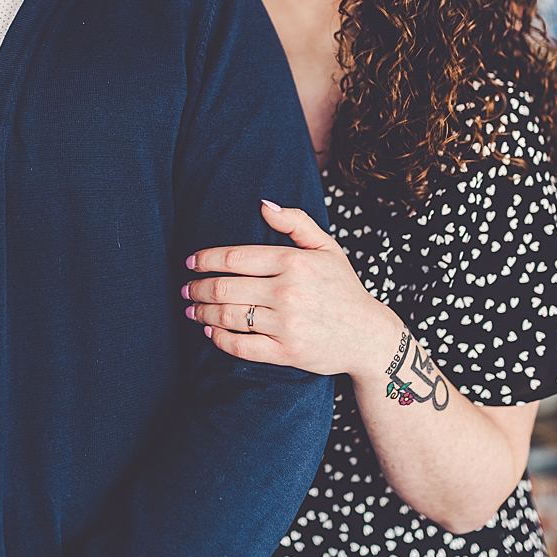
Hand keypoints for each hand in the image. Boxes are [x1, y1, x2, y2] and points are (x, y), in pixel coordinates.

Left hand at [183, 199, 398, 376]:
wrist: (370, 337)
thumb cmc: (343, 289)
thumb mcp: (327, 248)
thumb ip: (295, 222)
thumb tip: (262, 204)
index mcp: (294, 262)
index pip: (234, 257)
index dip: (204, 259)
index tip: (189, 263)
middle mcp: (288, 292)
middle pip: (223, 287)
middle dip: (196, 288)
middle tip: (185, 289)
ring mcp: (286, 324)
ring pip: (227, 316)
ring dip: (201, 313)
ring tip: (191, 310)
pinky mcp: (286, 352)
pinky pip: (240, 346)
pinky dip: (219, 339)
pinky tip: (210, 333)